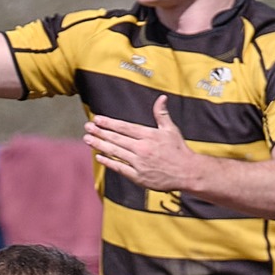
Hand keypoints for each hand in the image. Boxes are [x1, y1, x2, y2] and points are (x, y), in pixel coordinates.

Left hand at [84, 95, 202, 193]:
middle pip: (116, 139)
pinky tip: (99, 156)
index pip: (124, 127)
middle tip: (87, 127)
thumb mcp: (171, 129)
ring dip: (100, 145)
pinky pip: (120, 168)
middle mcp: (141, 148)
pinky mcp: (138, 176)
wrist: (187, 172)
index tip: (97, 119)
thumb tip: (161, 98)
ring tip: (88, 139)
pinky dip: (108, 162)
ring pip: (115, 152)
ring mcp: (138, 163)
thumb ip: (162, 114)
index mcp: (148, 135)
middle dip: (99, 132)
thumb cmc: (179, 150)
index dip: (109, 123)